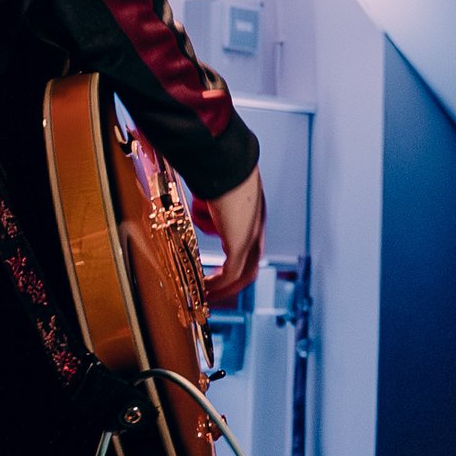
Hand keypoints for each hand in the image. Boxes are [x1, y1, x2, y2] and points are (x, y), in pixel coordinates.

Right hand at [196, 169, 265, 301]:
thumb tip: (198, 205)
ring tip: (204, 295)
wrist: (225, 161)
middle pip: (249, 265)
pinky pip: (230, 272)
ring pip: (241, 273)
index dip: (234, 262)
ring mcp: (251, 236)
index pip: (248, 247)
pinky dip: (216, 284)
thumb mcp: (212, 189)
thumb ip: (208, 202)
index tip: (216, 271)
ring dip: (223, 287)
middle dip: (230, 283)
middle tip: (212, 292)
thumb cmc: (217, 166)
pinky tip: (203, 289)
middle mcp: (256, 226)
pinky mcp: (240, 243)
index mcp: (253, 213)